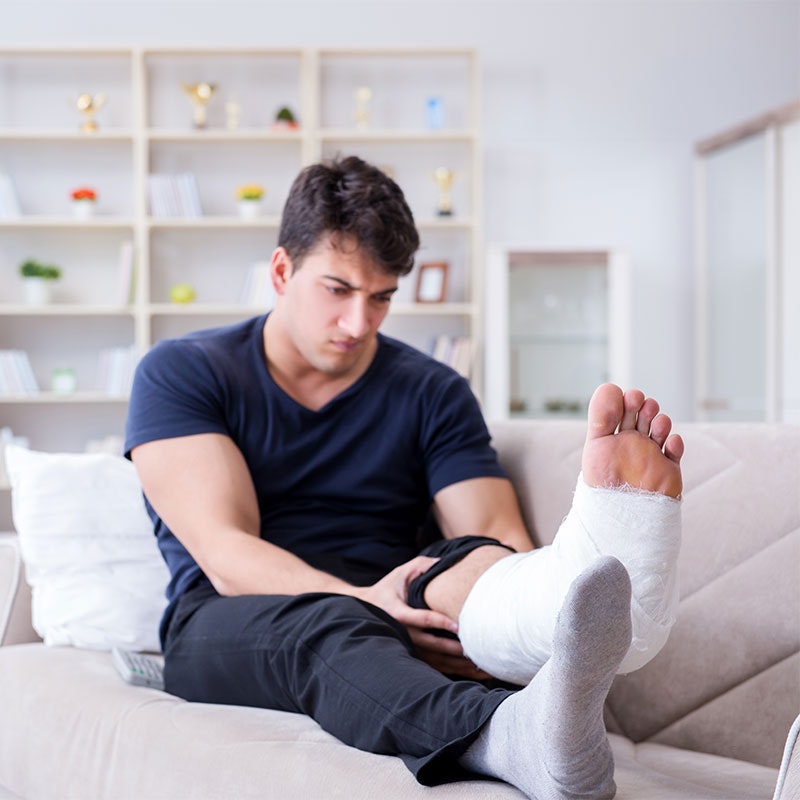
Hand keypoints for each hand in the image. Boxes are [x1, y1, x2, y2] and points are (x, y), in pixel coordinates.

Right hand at [353, 556, 490, 678]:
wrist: (365, 610)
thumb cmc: (386, 589)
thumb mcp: (400, 574)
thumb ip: (420, 566)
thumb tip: (442, 562)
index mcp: (399, 613)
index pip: (422, 619)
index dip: (441, 622)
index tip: (459, 625)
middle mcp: (402, 633)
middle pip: (432, 645)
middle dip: (454, 648)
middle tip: (476, 649)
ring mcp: (407, 647)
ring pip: (435, 659)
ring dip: (456, 663)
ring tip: (478, 663)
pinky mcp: (412, 654)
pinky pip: (433, 665)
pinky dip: (452, 669)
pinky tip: (469, 670)